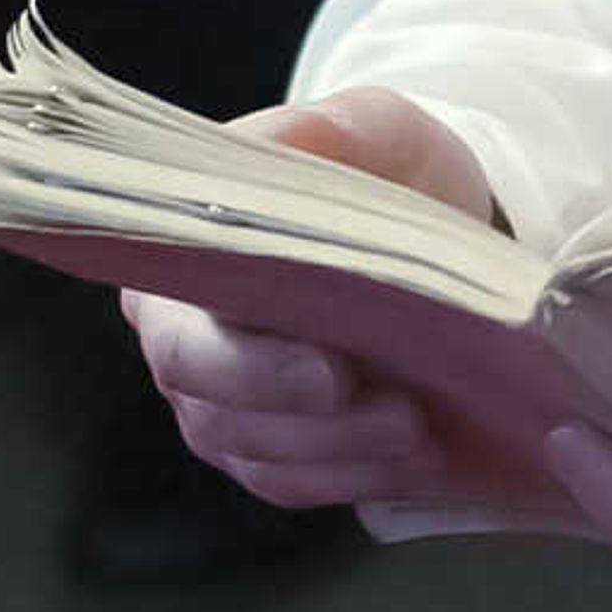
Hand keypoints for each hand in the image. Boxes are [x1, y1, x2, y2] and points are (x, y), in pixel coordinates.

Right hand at [123, 87, 503, 512]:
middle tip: (399, 411)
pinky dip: (356, 478)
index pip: (183, 331)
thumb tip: (275, 146)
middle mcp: (180, 340)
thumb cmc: (383, 166)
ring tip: (421, 430)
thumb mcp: (371, 128)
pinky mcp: (269, 446)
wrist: (431, 219)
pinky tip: (415, 460)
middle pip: (214, 407)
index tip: (332, 368)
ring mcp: (221, 402)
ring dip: (343, 455)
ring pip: (260, 456)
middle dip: (308, 421)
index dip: (249, 364)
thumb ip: (324, 133)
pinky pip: (296, 483)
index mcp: (180, 259)